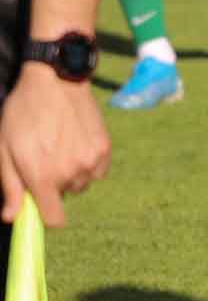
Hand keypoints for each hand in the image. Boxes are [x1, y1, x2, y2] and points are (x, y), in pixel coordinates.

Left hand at [3, 62, 110, 227]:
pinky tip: (75, 142)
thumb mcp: (5, 148)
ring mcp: (91, 160)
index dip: (45, 217)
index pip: (54, 220)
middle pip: (65, 197)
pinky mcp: (104, 149)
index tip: (37, 207)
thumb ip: (10, 185)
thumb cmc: (23, 113)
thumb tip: (11, 218)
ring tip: (59, 146)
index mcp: (43, 176)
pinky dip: (87, 163)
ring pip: (81, 183)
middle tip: (42, 157)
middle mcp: (72, 172)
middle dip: (53, 185)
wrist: (56, 81)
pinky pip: (97, 170)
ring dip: (71, 173)